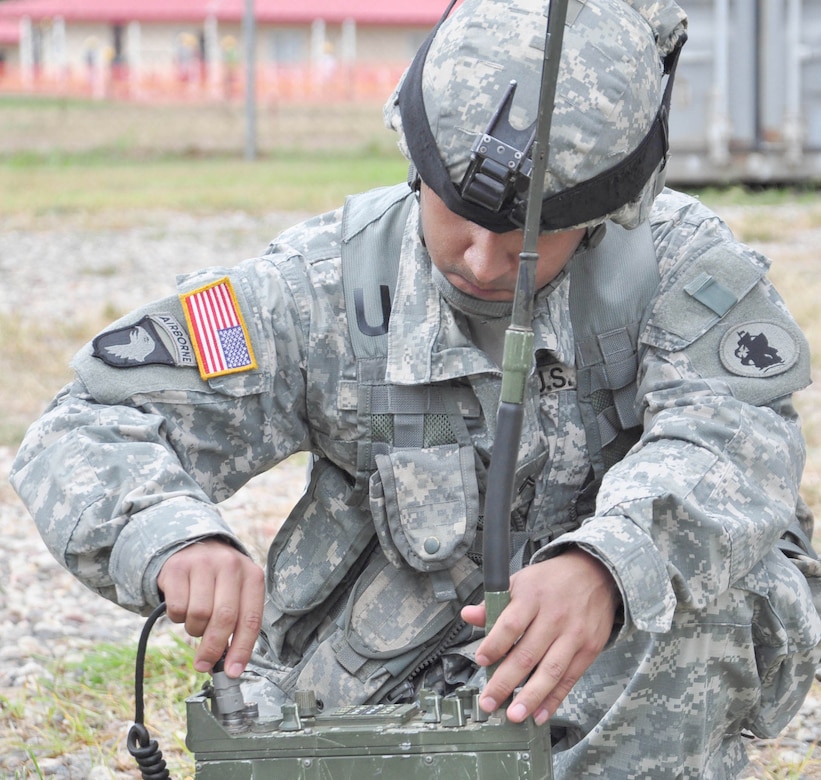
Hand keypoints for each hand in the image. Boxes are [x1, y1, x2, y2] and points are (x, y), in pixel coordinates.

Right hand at [157, 539, 264, 677]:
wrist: (193, 547)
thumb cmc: (219, 581)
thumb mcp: (236, 593)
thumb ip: (238, 623)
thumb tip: (230, 666)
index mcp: (252, 575)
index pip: (251, 619)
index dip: (242, 649)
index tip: (232, 672)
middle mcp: (231, 565)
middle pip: (225, 618)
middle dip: (213, 648)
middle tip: (204, 665)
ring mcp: (204, 563)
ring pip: (199, 615)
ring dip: (195, 629)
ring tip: (197, 620)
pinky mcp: (178, 567)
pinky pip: (177, 608)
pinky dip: (178, 617)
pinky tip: (183, 607)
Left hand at [462, 549, 617, 724]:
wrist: (595, 573)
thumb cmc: (551, 581)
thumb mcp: (521, 581)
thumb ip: (494, 602)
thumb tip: (468, 615)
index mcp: (533, 596)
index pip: (510, 624)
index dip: (494, 645)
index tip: (481, 660)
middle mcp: (554, 616)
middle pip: (527, 654)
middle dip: (505, 682)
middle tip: (488, 701)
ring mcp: (574, 634)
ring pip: (550, 671)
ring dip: (530, 697)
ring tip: (513, 715)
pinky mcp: (589, 648)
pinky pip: (570, 678)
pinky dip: (554, 699)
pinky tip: (540, 714)